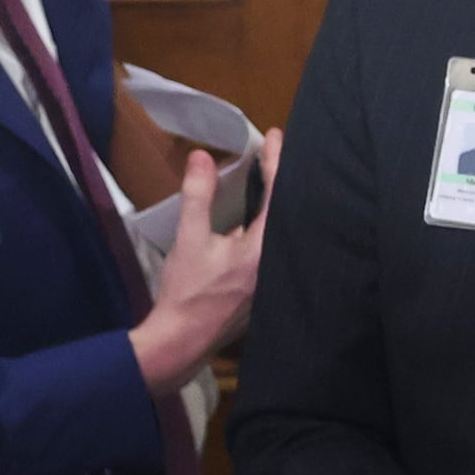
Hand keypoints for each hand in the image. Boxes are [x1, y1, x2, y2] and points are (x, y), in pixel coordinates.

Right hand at [129, 125, 281, 391]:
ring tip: (275, 173)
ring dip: (281, 200)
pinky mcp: (270, 285)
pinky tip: (266, 211)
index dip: (277, 162)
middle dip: (285, 177)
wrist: (183, 339)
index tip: (274, 135)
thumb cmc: (187, 291)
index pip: (279, 195)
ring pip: (286, 228)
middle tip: (280, 148)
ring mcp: (278, 276)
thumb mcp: (189, 237)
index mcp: (265, 249)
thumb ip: (198, 195)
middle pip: (291, 210)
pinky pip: (279, 244)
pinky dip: (275, 221)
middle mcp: (280, 262)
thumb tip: (202, 157)